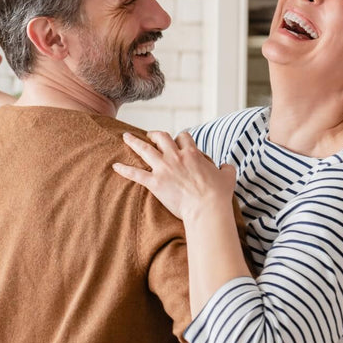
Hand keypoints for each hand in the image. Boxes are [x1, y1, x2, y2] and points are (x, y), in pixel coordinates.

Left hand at [113, 131, 236, 221]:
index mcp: (192, 154)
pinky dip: (124, 170)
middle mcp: (176, 156)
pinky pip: (135, 173)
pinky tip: (115, 166)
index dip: (179, 138)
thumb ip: (226, 168)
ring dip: (134, 142)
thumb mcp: (228, 176)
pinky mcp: (155, 182)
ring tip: (125, 137)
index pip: (183, 137)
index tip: (177, 141)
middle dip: (155, 134)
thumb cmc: (218, 194)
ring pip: (145, 149)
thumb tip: (226, 166)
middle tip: (150, 135)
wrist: (206, 208)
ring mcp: (164, 168)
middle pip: (161, 137)